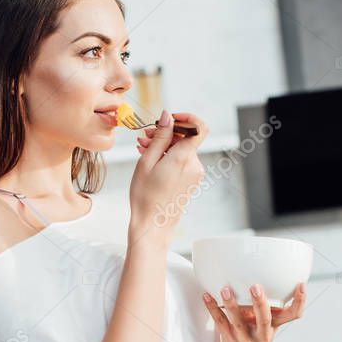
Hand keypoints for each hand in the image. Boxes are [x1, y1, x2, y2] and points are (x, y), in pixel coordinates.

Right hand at [128, 110, 208, 244]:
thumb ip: (160, 136)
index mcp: (184, 158)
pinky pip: (181, 161)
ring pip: (181, 149)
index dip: (186, 118)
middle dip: (166, 133)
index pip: (199, 127)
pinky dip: (167, 157)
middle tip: (144, 137)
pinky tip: (150, 160)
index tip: (169, 120)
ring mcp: (194, 174)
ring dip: (163, 145)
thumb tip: (167, 116)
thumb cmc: (146, 196)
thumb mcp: (147, 161)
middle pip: (185, 138)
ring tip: (142, 149)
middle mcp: (194, 165)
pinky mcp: (191, 181)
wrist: (152, 225)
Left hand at [202, 282, 306, 341]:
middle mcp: (262, 335)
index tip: (302, 285)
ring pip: (239, 322)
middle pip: (265, 319)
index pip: (293, 315)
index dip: (300, 301)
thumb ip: (262, 313)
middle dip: (261, 303)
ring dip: (231, 305)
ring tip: (225, 290)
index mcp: (273, 329)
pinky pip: (220, 323)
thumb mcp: (264, 332)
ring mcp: (245, 340)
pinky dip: (213, 309)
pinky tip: (206, 297)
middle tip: (256, 287)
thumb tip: (254, 284)